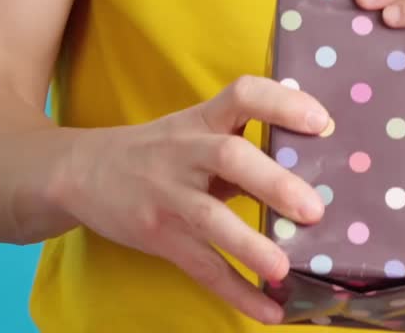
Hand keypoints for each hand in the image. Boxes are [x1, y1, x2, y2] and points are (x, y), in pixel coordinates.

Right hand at [55, 76, 329, 324]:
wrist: (82, 171)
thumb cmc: (158, 150)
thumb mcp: (193, 132)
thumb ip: (240, 140)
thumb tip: (309, 162)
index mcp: (202, 119)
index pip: (243, 94)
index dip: (282, 104)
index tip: (321, 122)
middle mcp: (185, 152)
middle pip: (229, 157)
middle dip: (273, 182)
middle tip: (314, 209)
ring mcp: (168, 195)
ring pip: (210, 218)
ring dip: (249, 244)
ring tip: (284, 270)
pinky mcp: (158, 236)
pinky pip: (200, 266)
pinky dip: (236, 291)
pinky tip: (268, 310)